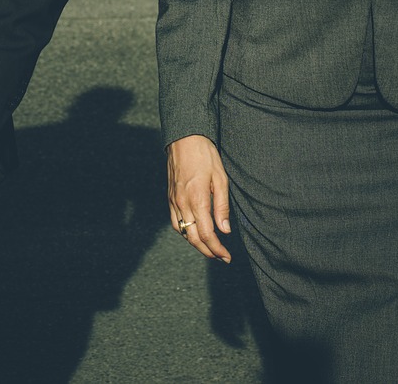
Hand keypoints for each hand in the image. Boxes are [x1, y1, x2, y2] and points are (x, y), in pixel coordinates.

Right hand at [167, 135, 231, 262]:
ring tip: (209, 248)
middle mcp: (183, 204)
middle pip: (194, 238)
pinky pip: (175, 221)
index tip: (227, 256)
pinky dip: (185, 232)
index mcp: (198, 200)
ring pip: (183, 232)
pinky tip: (194, 232)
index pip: (207, 234)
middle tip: (221, 257)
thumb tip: (225, 230)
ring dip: (196, 244)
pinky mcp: (170, 197)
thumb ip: (222, 206)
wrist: (184, 139)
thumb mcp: (221, 178)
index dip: (217, 249)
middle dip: (208, 251)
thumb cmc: (205, 156)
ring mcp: (174, 201)